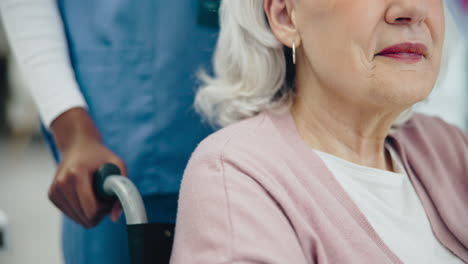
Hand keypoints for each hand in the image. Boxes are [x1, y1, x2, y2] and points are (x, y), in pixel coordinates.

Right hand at [48, 108, 126, 227]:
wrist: (78, 145)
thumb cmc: (100, 156)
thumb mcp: (118, 165)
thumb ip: (123, 190)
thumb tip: (115, 218)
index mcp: (77, 174)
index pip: (91, 210)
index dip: (105, 210)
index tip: (109, 198)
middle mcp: (61, 183)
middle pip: (85, 218)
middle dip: (99, 212)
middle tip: (104, 196)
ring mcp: (54, 190)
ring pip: (78, 219)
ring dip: (90, 212)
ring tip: (95, 194)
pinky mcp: (51, 195)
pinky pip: (71, 215)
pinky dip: (81, 209)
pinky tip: (85, 195)